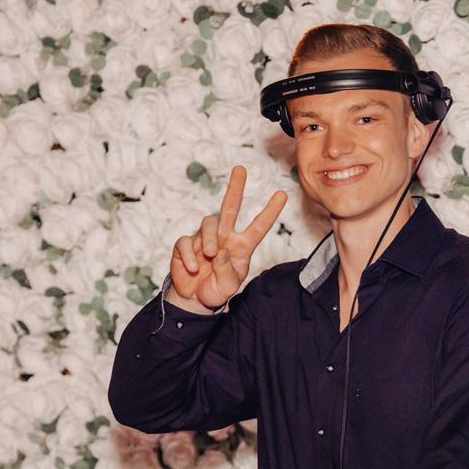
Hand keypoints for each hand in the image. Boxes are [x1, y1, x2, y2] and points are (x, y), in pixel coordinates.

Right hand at [170, 166, 287, 310]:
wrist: (194, 300)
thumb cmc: (216, 290)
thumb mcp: (228, 286)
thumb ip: (228, 270)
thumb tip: (221, 251)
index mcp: (241, 246)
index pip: (259, 226)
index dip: (270, 212)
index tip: (282, 195)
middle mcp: (224, 238)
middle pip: (230, 207)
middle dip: (236, 187)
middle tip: (241, 169)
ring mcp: (203, 239)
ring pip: (208, 223)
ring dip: (207, 238)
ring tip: (207, 255)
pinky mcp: (185, 246)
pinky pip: (186, 242)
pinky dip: (188, 255)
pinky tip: (192, 268)